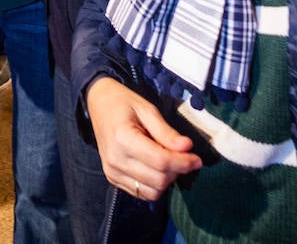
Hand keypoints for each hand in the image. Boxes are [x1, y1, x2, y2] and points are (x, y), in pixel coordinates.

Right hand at [85, 77, 201, 201]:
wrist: (99, 105)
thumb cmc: (124, 103)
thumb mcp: (148, 110)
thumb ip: (167, 132)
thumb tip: (187, 147)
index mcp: (123, 138)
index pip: (161, 161)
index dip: (183, 163)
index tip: (197, 159)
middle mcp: (115, 159)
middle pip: (158, 180)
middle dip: (177, 171)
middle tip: (185, 157)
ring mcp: (112, 172)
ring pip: (151, 192)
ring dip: (167, 180)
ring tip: (169, 161)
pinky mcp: (112, 178)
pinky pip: (141, 193)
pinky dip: (155, 185)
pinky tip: (157, 168)